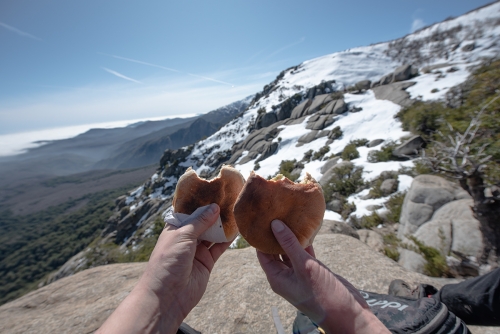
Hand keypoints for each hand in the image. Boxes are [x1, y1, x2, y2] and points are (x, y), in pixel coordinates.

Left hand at [97, 203, 232, 333]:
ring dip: (223, 224)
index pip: (189, 210)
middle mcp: (186, 237)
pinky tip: (238, 229)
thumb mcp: (182, 236)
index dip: (201, 200)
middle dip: (215, 211)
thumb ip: (200, 221)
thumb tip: (214, 207)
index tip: (214, 188)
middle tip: (230, 197)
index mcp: (175, 228)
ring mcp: (197, 250)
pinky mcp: (207, 261)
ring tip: (237, 210)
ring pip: (213, 233)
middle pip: (203, 220)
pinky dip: (228, 239)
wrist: (168, 296)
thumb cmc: (168, 262)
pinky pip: (219, 247)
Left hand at [257, 220, 388, 333]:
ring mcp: (300, 273)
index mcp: (277, 278)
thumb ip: (289, 245)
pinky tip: (306, 228)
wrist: (347, 313)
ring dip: (290, 236)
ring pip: (291, 251)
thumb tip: (274, 224)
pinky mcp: (313, 270)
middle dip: (275, 234)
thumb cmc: (323, 295)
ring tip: (288, 216)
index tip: (261, 219)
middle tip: (274, 213)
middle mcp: (286, 275)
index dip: (260, 237)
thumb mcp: (304, 267)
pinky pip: (305, 253)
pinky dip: (305, 242)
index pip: (262, 254)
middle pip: (275, 251)